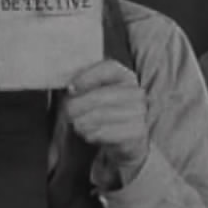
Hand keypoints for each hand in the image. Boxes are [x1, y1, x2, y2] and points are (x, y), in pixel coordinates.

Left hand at [65, 59, 148, 183]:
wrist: (120, 139)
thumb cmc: (101, 111)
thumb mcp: (91, 93)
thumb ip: (81, 85)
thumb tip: (70, 88)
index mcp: (124, 75)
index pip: (109, 68)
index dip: (88, 77)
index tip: (70, 88)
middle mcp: (136, 91)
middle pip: (101, 95)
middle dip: (78, 105)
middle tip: (67, 111)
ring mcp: (139, 112)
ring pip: (101, 115)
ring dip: (82, 121)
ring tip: (76, 124)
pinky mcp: (137, 132)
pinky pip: (108, 132)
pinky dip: (93, 134)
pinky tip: (89, 134)